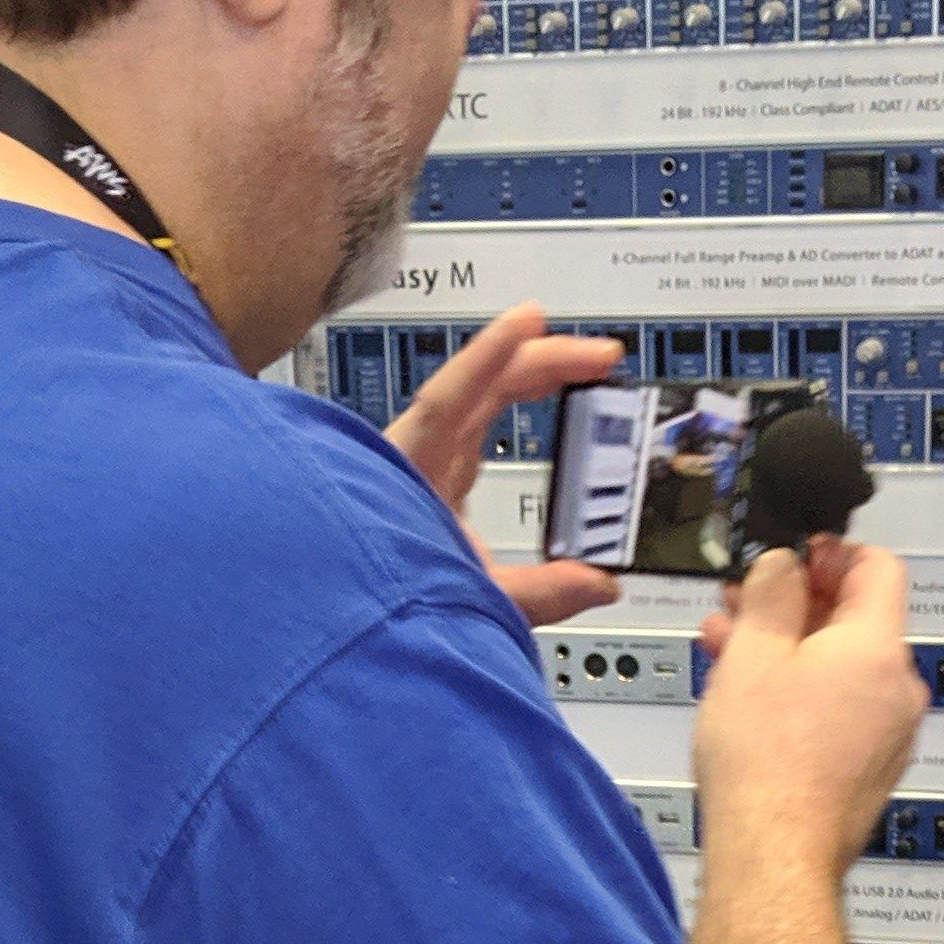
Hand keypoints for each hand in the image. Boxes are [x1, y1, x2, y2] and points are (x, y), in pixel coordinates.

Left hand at [387, 302, 624, 628]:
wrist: (342, 625)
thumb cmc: (379, 600)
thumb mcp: (470, 597)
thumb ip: (537, 592)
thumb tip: (598, 583)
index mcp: (414, 471)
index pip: (451, 396)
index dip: (491, 353)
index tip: (530, 319)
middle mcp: (417, 457)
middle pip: (481, 387)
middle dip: (543, 361)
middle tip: (601, 355)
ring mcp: (422, 462)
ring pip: (479, 399)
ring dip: (531, 375)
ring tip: (582, 365)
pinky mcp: (431, 477)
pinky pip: (474, 422)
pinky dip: (510, 401)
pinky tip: (535, 398)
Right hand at [690, 541, 926, 879]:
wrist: (775, 857)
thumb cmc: (767, 767)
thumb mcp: (753, 653)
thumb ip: (773, 592)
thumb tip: (783, 566)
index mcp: (879, 648)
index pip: (877, 566)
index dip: (830, 551)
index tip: (793, 555)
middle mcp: (898, 690)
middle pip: (856, 621)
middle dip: (796, 605)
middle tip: (747, 604)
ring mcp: (888, 735)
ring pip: (842, 670)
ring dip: (791, 651)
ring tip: (733, 652)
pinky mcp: (869, 771)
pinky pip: (840, 712)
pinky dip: (802, 695)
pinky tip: (753, 702)